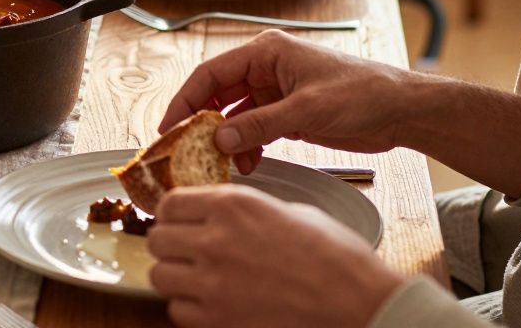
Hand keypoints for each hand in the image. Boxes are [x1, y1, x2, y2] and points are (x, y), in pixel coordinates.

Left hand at [148, 185, 403, 327]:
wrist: (362, 304)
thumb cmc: (337, 258)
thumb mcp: (288, 211)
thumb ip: (244, 212)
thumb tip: (218, 215)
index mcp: (233, 205)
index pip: (170, 203)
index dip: (174, 214)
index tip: (180, 223)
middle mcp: (215, 239)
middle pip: (157, 240)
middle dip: (171, 246)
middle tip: (189, 254)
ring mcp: (213, 283)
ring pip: (159, 276)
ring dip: (176, 279)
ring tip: (200, 282)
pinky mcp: (218, 320)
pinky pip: (178, 312)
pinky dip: (191, 310)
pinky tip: (214, 306)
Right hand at [161, 30, 414, 172]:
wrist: (401, 111)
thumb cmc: (363, 92)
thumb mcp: (306, 110)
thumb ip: (259, 125)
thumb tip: (220, 139)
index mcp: (266, 52)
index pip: (210, 74)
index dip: (185, 100)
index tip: (168, 126)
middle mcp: (266, 68)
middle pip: (217, 94)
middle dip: (203, 123)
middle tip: (185, 148)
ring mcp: (275, 91)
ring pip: (234, 115)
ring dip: (227, 139)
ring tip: (221, 162)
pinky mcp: (287, 113)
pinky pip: (253, 129)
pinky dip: (246, 146)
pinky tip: (246, 163)